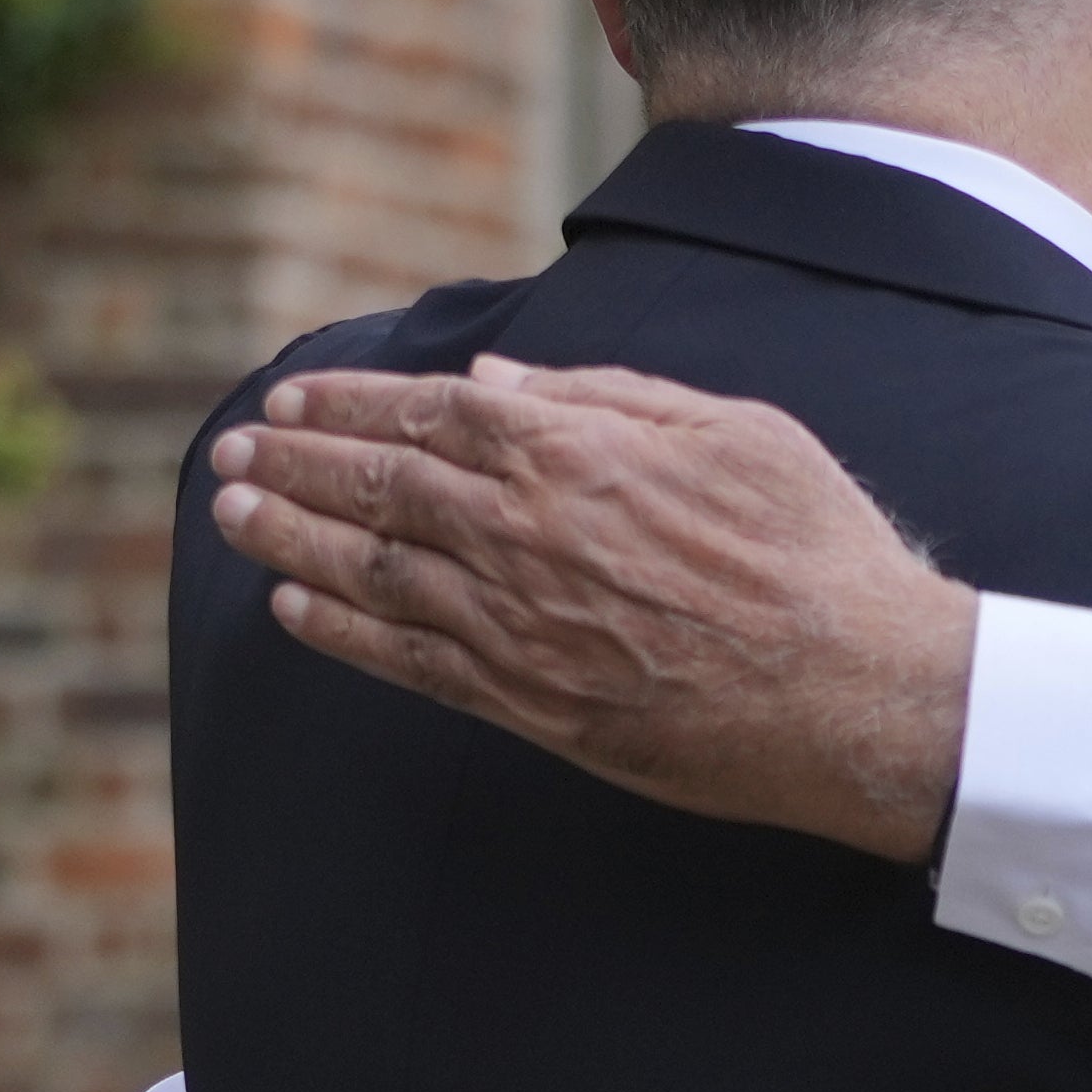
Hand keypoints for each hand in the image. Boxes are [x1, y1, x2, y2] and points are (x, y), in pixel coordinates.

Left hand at [206, 360, 977, 862]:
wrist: (860, 692)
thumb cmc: (816, 551)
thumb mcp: (733, 430)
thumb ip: (608, 400)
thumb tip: (500, 387)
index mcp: (573, 453)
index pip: (426, 415)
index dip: (347, 405)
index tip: (290, 400)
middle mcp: (525, 534)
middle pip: (379, 489)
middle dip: (294, 465)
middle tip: (232, 452)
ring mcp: (519, 625)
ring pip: (373, 574)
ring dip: (290, 541)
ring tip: (232, 515)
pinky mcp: (531, 704)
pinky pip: (408, 664)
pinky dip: (341, 636)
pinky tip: (292, 612)